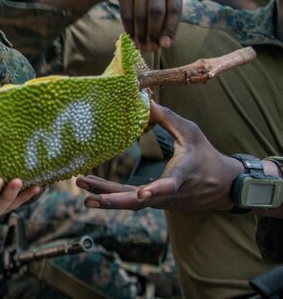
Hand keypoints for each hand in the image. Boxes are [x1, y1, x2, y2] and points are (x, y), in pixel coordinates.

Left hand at [76, 101, 241, 210]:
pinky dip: (110, 193)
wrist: (221, 186)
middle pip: (139, 202)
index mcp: (182, 175)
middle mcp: (169, 193)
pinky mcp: (154, 202)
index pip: (169, 185)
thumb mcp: (190, 132)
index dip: (156, 191)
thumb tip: (144, 98)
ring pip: (130, 203)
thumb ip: (167, 118)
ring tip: (81, 183)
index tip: (143, 194)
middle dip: (113, 200)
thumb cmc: (205, 155)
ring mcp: (160, 201)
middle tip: (88, 198)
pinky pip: (129, 200)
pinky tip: (90, 186)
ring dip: (105, 196)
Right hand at [101, 0, 182, 49]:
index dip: (170, 29)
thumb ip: (168, 17)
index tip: (165, 46)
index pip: (175, 8)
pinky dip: (129, 28)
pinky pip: (126, 12)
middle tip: (151, 48)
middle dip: (153, 33)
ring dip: (140, 33)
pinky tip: (131, 37)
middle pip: (157, 11)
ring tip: (141, 45)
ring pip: (140, 13)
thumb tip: (165, 45)